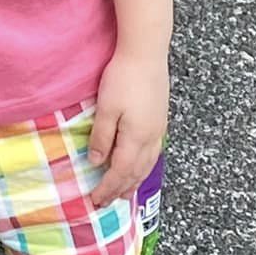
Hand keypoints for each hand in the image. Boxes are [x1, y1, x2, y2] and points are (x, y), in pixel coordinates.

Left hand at [86, 49, 168, 210]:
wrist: (147, 52)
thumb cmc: (123, 78)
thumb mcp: (106, 108)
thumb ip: (101, 137)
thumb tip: (96, 162)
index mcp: (136, 138)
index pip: (120, 172)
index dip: (107, 188)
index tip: (95, 200)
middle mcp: (151, 138)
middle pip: (136, 172)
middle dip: (121, 189)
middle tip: (107, 202)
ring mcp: (158, 129)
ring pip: (147, 164)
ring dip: (135, 180)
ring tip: (125, 192)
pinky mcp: (160, 119)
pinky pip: (153, 153)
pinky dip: (144, 166)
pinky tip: (139, 165)